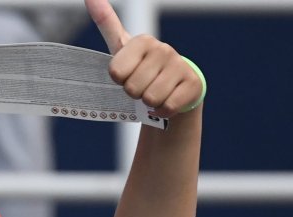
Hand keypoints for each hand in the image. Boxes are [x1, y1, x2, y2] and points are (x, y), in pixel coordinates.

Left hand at [85, 0, 202, 117]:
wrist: (171, 88)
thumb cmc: (140, 68)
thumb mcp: (121, 49)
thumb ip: (106, 23)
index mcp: (143, 41)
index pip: (116, 73)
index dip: (118, 80)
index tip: (126, 74)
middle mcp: (163, 49)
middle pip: (132, 88)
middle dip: (134, 93)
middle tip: (141, 86)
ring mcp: (181, 65)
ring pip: (150, 98)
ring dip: (148, 103)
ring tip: (153, 92)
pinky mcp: (193, 83)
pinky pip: (166, 106)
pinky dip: (162, 110)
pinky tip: (166, 100)